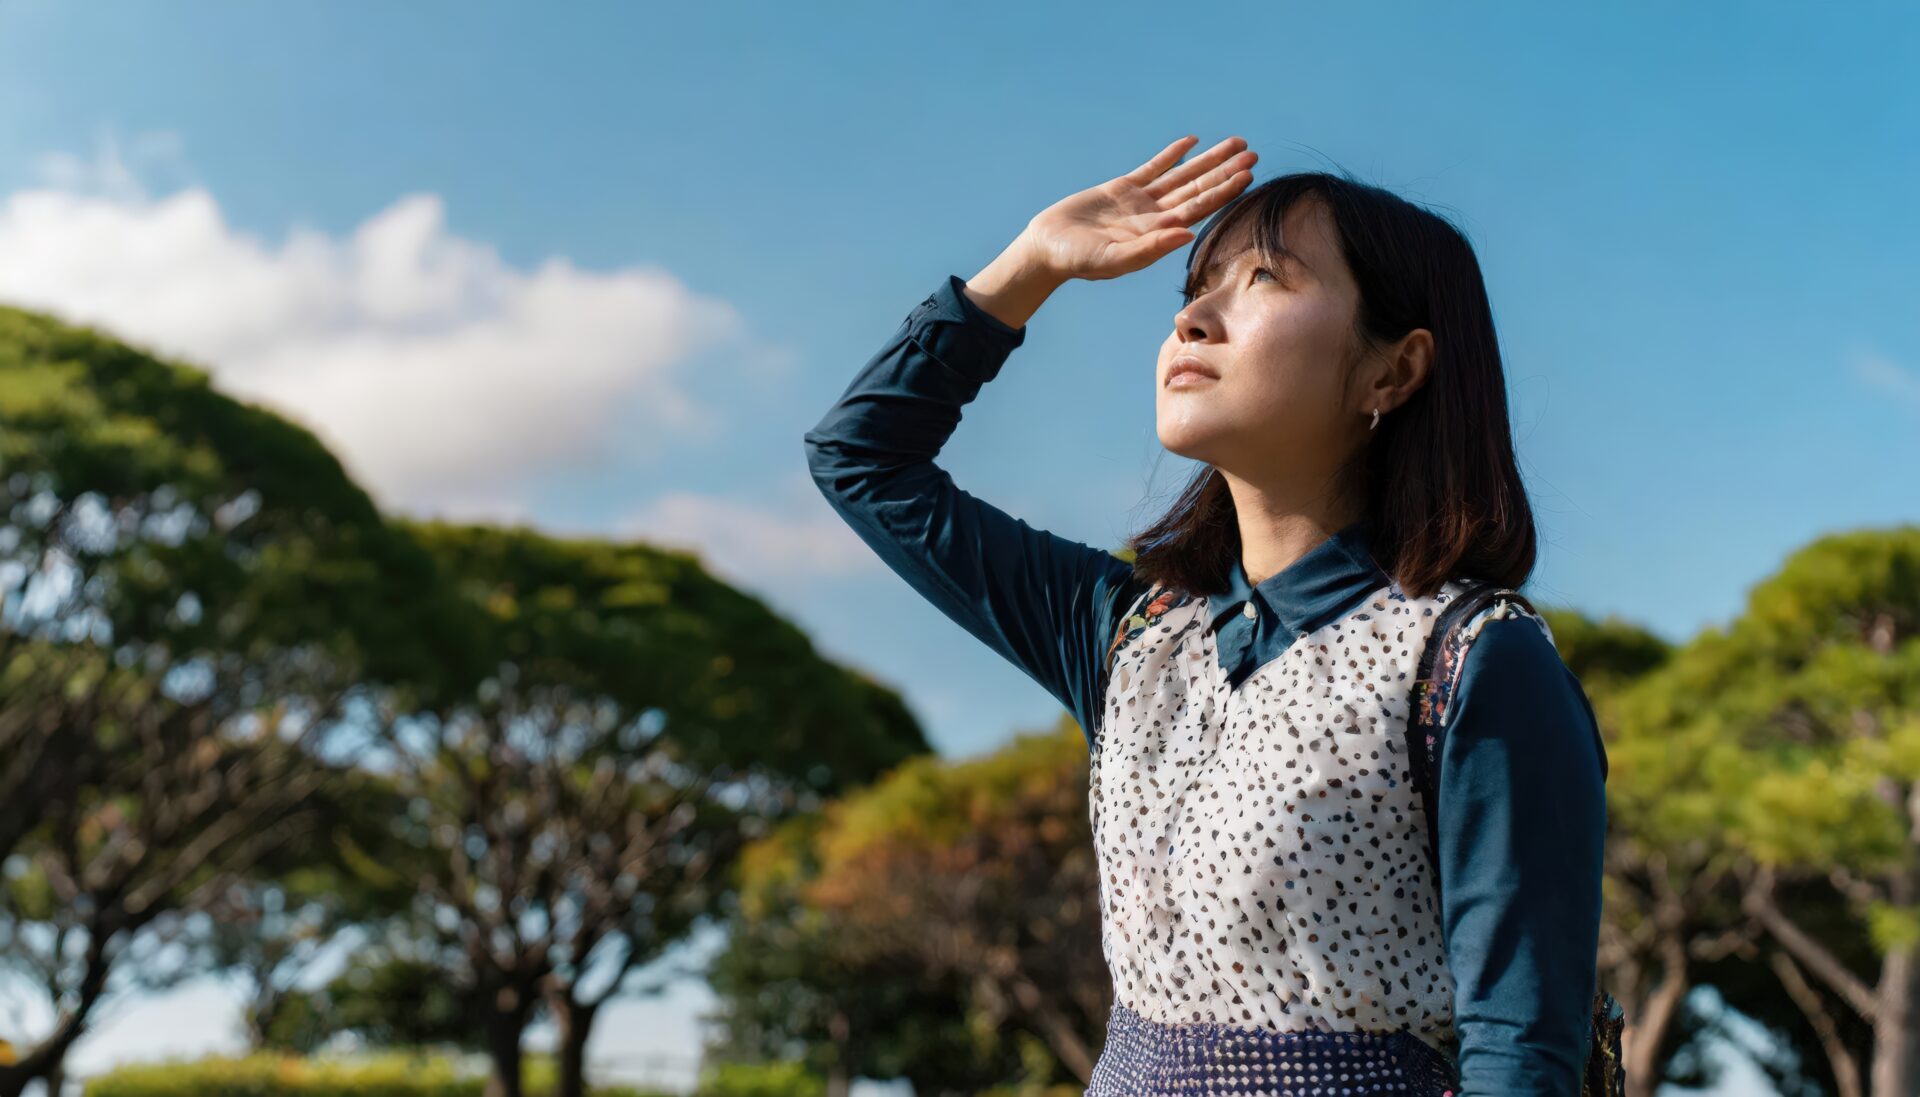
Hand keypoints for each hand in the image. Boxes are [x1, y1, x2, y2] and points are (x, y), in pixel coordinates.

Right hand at [1017, 135, 1256, 282]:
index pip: (1198, 209)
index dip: (1223, 192)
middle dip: (1224, 171)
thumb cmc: (1077, 260)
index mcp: (1157, 234)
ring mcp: (1140, 202)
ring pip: (1182, 176)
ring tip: (1234, 144)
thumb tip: (1187, 233)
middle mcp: (1155, 217)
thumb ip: (1150, 248)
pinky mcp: (1122, 189)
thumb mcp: (1113, 259)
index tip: (1246, 176)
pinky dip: (1172, 155)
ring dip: (1207, 160)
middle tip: (1252, 152)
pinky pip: (1153, 168)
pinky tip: (1191, 143)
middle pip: (1198, 189)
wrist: (1047, 248)